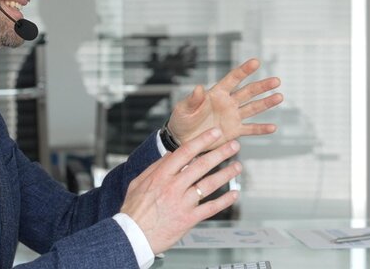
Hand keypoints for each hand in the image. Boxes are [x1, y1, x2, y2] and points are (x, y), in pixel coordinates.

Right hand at [120, 128, 242, 253]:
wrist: (132, 237)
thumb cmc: (134, 211)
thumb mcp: (138, 183)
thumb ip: (155, 167)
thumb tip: (170, 154)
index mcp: (161, 175)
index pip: (186, 152)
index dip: (203, 140)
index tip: (215, 133)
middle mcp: (174, 187)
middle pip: (202, 165)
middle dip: (220, 153)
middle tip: (234, 145)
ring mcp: (183, 203)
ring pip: (209, 184)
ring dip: (226, 174)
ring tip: (237, 166)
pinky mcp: (189, 219)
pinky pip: (211, 208)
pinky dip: (224, 201)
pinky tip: (234, 194)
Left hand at [168, 58, 282, 147]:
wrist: (183, 139)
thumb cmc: (181, 120)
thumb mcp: (183, 109)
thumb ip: (192, 100)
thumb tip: (199, 87)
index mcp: (216, 94)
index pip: (232, 79)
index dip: (244, 71)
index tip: (256, 62)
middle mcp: (228, 102)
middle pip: (248, 92)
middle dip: (262, 86)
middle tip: (277, 81)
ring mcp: (233, 116)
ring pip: (253, 108)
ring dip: (266, 103)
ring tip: (280, 97)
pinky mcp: (235, 131)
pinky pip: (250, 129)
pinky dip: (261, 129)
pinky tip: (273, 128)